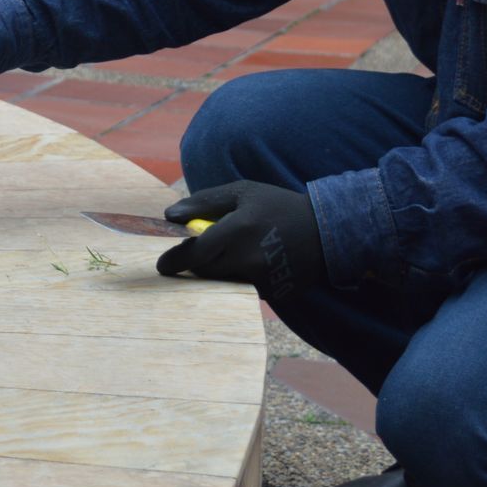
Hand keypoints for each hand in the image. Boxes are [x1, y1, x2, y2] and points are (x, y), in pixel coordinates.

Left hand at [156, 180, 325, 297]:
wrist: (325, 232)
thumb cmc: (278, 206)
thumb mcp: (243, 192)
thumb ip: (204, 201)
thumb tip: (170, 215)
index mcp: (238, 230)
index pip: (195, 253)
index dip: (174, 260)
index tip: (161, 265)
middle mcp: (248, 259)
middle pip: (204, 272)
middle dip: (195, 264)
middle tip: (195, 253)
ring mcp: (261, 280)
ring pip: (221, 283)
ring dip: (216, 271)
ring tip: (230, 252)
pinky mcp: (271, 294)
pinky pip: (241, 289)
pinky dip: (237, 278)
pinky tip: (250, 261)